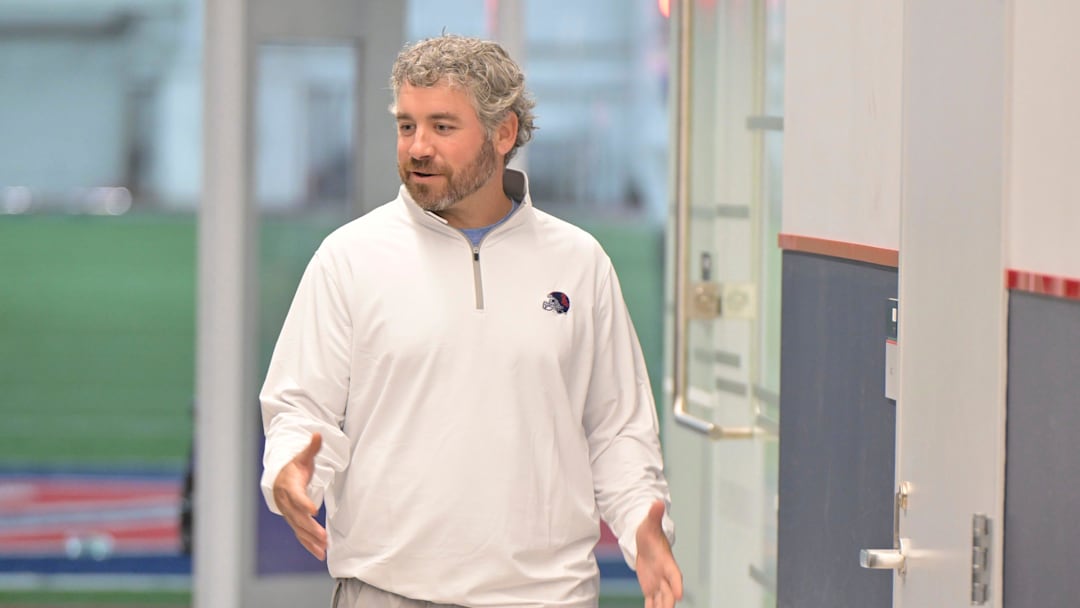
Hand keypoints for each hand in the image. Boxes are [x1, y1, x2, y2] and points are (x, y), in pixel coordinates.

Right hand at [272, 432, 327, 559]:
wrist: (279, 478)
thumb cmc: (294, 466)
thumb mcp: (303, 456)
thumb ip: (312, 448)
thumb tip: (317, 434)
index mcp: (289, 485)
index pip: (295, 495)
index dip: (303, 502)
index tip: (312, 510)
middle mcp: (286, 502)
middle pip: (297, 517)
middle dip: (310, 528)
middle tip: (323, 537)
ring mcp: (288, 513)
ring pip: (298, 529)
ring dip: (311, 540)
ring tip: (323, 549)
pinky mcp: (293, 520)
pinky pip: (300, 534)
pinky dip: (309, 544)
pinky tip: (320, 553)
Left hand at [635, 500, 682, 607]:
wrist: (646, 542)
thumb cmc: (649, 532)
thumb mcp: (649, 523)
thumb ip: (654, 514)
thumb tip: (657, 502)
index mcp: (666, 562)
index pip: (674, 574)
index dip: (677, 584)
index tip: (680, 594)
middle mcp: (665, 575)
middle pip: (669, 592)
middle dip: (669, 602)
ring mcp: (658, 583)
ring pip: (662, 600)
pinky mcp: (650, 588)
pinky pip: (651, 602)